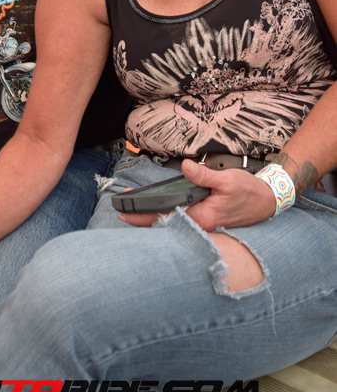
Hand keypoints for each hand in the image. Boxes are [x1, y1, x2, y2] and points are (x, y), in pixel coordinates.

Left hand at [118, 160, 275, 230]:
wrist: (268, 201)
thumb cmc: (249, 191)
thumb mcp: (226, 179)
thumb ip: (203, 175)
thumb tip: (186, 166)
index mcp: (203, 217)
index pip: (167, 218)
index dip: (144, 217)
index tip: (125, 215)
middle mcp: (202, 225)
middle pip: (166, 224)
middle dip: (144, 219)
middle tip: (122, 211)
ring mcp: (204, 225)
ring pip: (174, 224)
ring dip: (154, 218)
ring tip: (134, 210)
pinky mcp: (207, 221)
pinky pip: (183, 221)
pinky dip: (168, 216)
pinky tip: (158, 211)